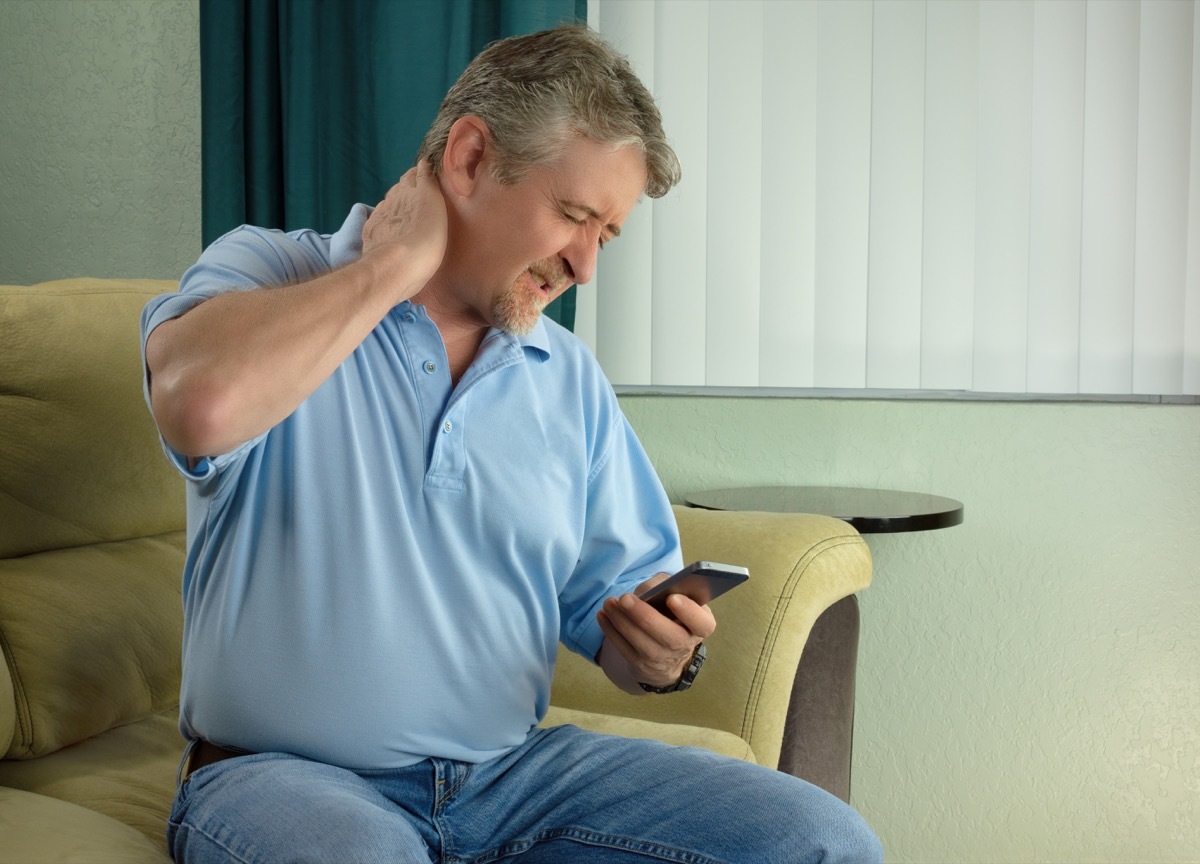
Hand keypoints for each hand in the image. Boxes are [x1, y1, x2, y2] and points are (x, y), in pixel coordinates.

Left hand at [360, 160, 447, 303]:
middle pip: (399, 190)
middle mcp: (390, 200)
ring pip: (388, 206)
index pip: (413, 175)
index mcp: (408, 190)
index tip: (427, 178)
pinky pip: (378, 223)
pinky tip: (390, 232)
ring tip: (407, 218)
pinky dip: (385, 223)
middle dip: (407, 192)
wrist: (396, 266)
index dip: (420, 175)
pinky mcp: (370, 235)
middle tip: (420, 201)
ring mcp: (378, 218)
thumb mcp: (433, 203)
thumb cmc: (425, 235)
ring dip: (396, 208)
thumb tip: (423, 161)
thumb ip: (426, 180)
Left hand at [597, 573, 716, 688]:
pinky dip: (611, 631)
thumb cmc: (672, 613)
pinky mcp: (640, 664)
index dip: (689, 612)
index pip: (702, 623)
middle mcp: (684, 645)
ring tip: (609, 603)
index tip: (672, 598)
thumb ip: (666, 586)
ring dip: (622, 621)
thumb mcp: (678, 596)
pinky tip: (603, 615)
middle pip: (669, 636)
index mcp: (700, 626)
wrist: (667, 650)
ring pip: (642, 643)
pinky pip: (624, 649)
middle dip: (644, 616)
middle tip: (625, 599)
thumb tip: (649, 590)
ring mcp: (662, 658)